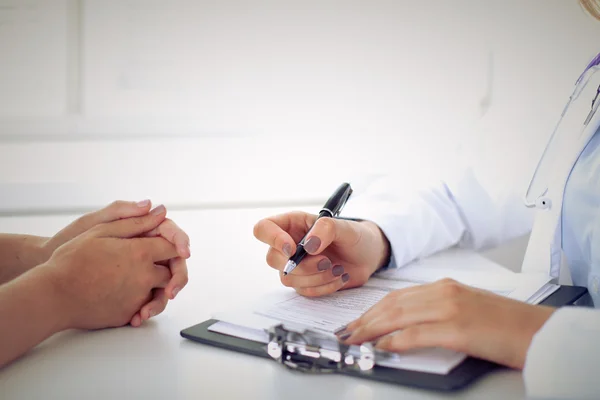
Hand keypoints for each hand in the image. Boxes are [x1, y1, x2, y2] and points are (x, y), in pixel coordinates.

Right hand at [41, 208, 177, 329]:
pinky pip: (143, 308)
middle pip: (171, 271)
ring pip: (159, 292)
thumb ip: (135, 222)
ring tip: (132, 280)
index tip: (170, 245)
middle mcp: (144, 277)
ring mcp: (137, 298)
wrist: (52, 295)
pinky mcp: (128, 315)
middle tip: (149, 263)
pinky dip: (138, 302)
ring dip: (154, 286)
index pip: (173, 246)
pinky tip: (120, 294)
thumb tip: (159, 212)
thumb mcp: (100, 231)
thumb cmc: (71, 260)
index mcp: (140, 252)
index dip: (175, 244)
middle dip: (166, 266)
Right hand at [253, 212, 389, 296]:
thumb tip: (308, 247)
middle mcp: (288, 244)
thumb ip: (326, 229)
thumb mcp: (345, 227)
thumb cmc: (354, 236)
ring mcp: (294, 265)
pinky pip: (303, 291)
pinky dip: (323, 287)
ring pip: (288, 278)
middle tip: (326, 261)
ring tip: (337, 269)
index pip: (263, 229)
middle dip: (302, 265)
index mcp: (292, 224)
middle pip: (273, 259)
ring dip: (315, 277)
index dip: (272, 239)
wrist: (368, 257)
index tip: (293, 249)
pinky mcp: (303, 282)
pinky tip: (338, 277)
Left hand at [337, 279, 555, 368]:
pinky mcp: (458, 329)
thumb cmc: (504, 324)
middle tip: (346, 333)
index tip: (356, 321)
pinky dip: (394, 341)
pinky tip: (380, 347)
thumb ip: (437, 311)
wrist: (539, 330)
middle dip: (365, 320)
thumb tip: (406, 326)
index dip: (373, 310)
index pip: (397, 296)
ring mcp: (450, 308)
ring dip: (371, 329)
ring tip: (354, 340)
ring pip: (398, 316)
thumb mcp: (466, 308)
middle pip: (392, 305)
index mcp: (445, 286)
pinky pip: (416, 333)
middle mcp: (444, 292)